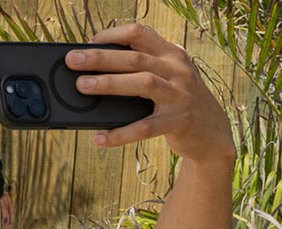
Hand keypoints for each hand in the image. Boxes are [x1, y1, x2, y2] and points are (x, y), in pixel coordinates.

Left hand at [67, 23, 234, 161]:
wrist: (213, 133)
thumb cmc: (178, 101)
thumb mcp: (167, 76)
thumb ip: (142, 68)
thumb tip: (94, 70)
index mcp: (172, 54)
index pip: (141, 33)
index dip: (113, 35)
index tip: (90, 41)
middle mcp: (178, 70)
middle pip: (135, 57)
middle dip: (101, 57)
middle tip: (72, 60)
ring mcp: (180, 95)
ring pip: (142, 83)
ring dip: (110, 83)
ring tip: (82, 86)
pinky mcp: (178, 122)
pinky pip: (144, 127)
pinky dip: (120, 133)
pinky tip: (100, 138)